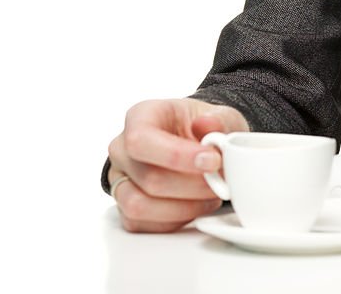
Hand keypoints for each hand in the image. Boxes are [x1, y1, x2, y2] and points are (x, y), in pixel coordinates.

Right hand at [107, 97, 249, 232]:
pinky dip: (176, 221)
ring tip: (210, 196)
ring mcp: (120, 180)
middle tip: (219, 183)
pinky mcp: (126, 208)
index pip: (141, 139)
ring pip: (140, 206)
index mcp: (140, 116)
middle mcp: (122, 148)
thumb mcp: (220, 116)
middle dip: (191, 186)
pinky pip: (144, 224)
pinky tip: (196, 206)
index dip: (176, 155)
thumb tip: (208, 124)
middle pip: (147, 177)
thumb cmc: (201, 129)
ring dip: (183, 207)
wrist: (198, 146)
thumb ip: (218, 120)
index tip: (212, 161)